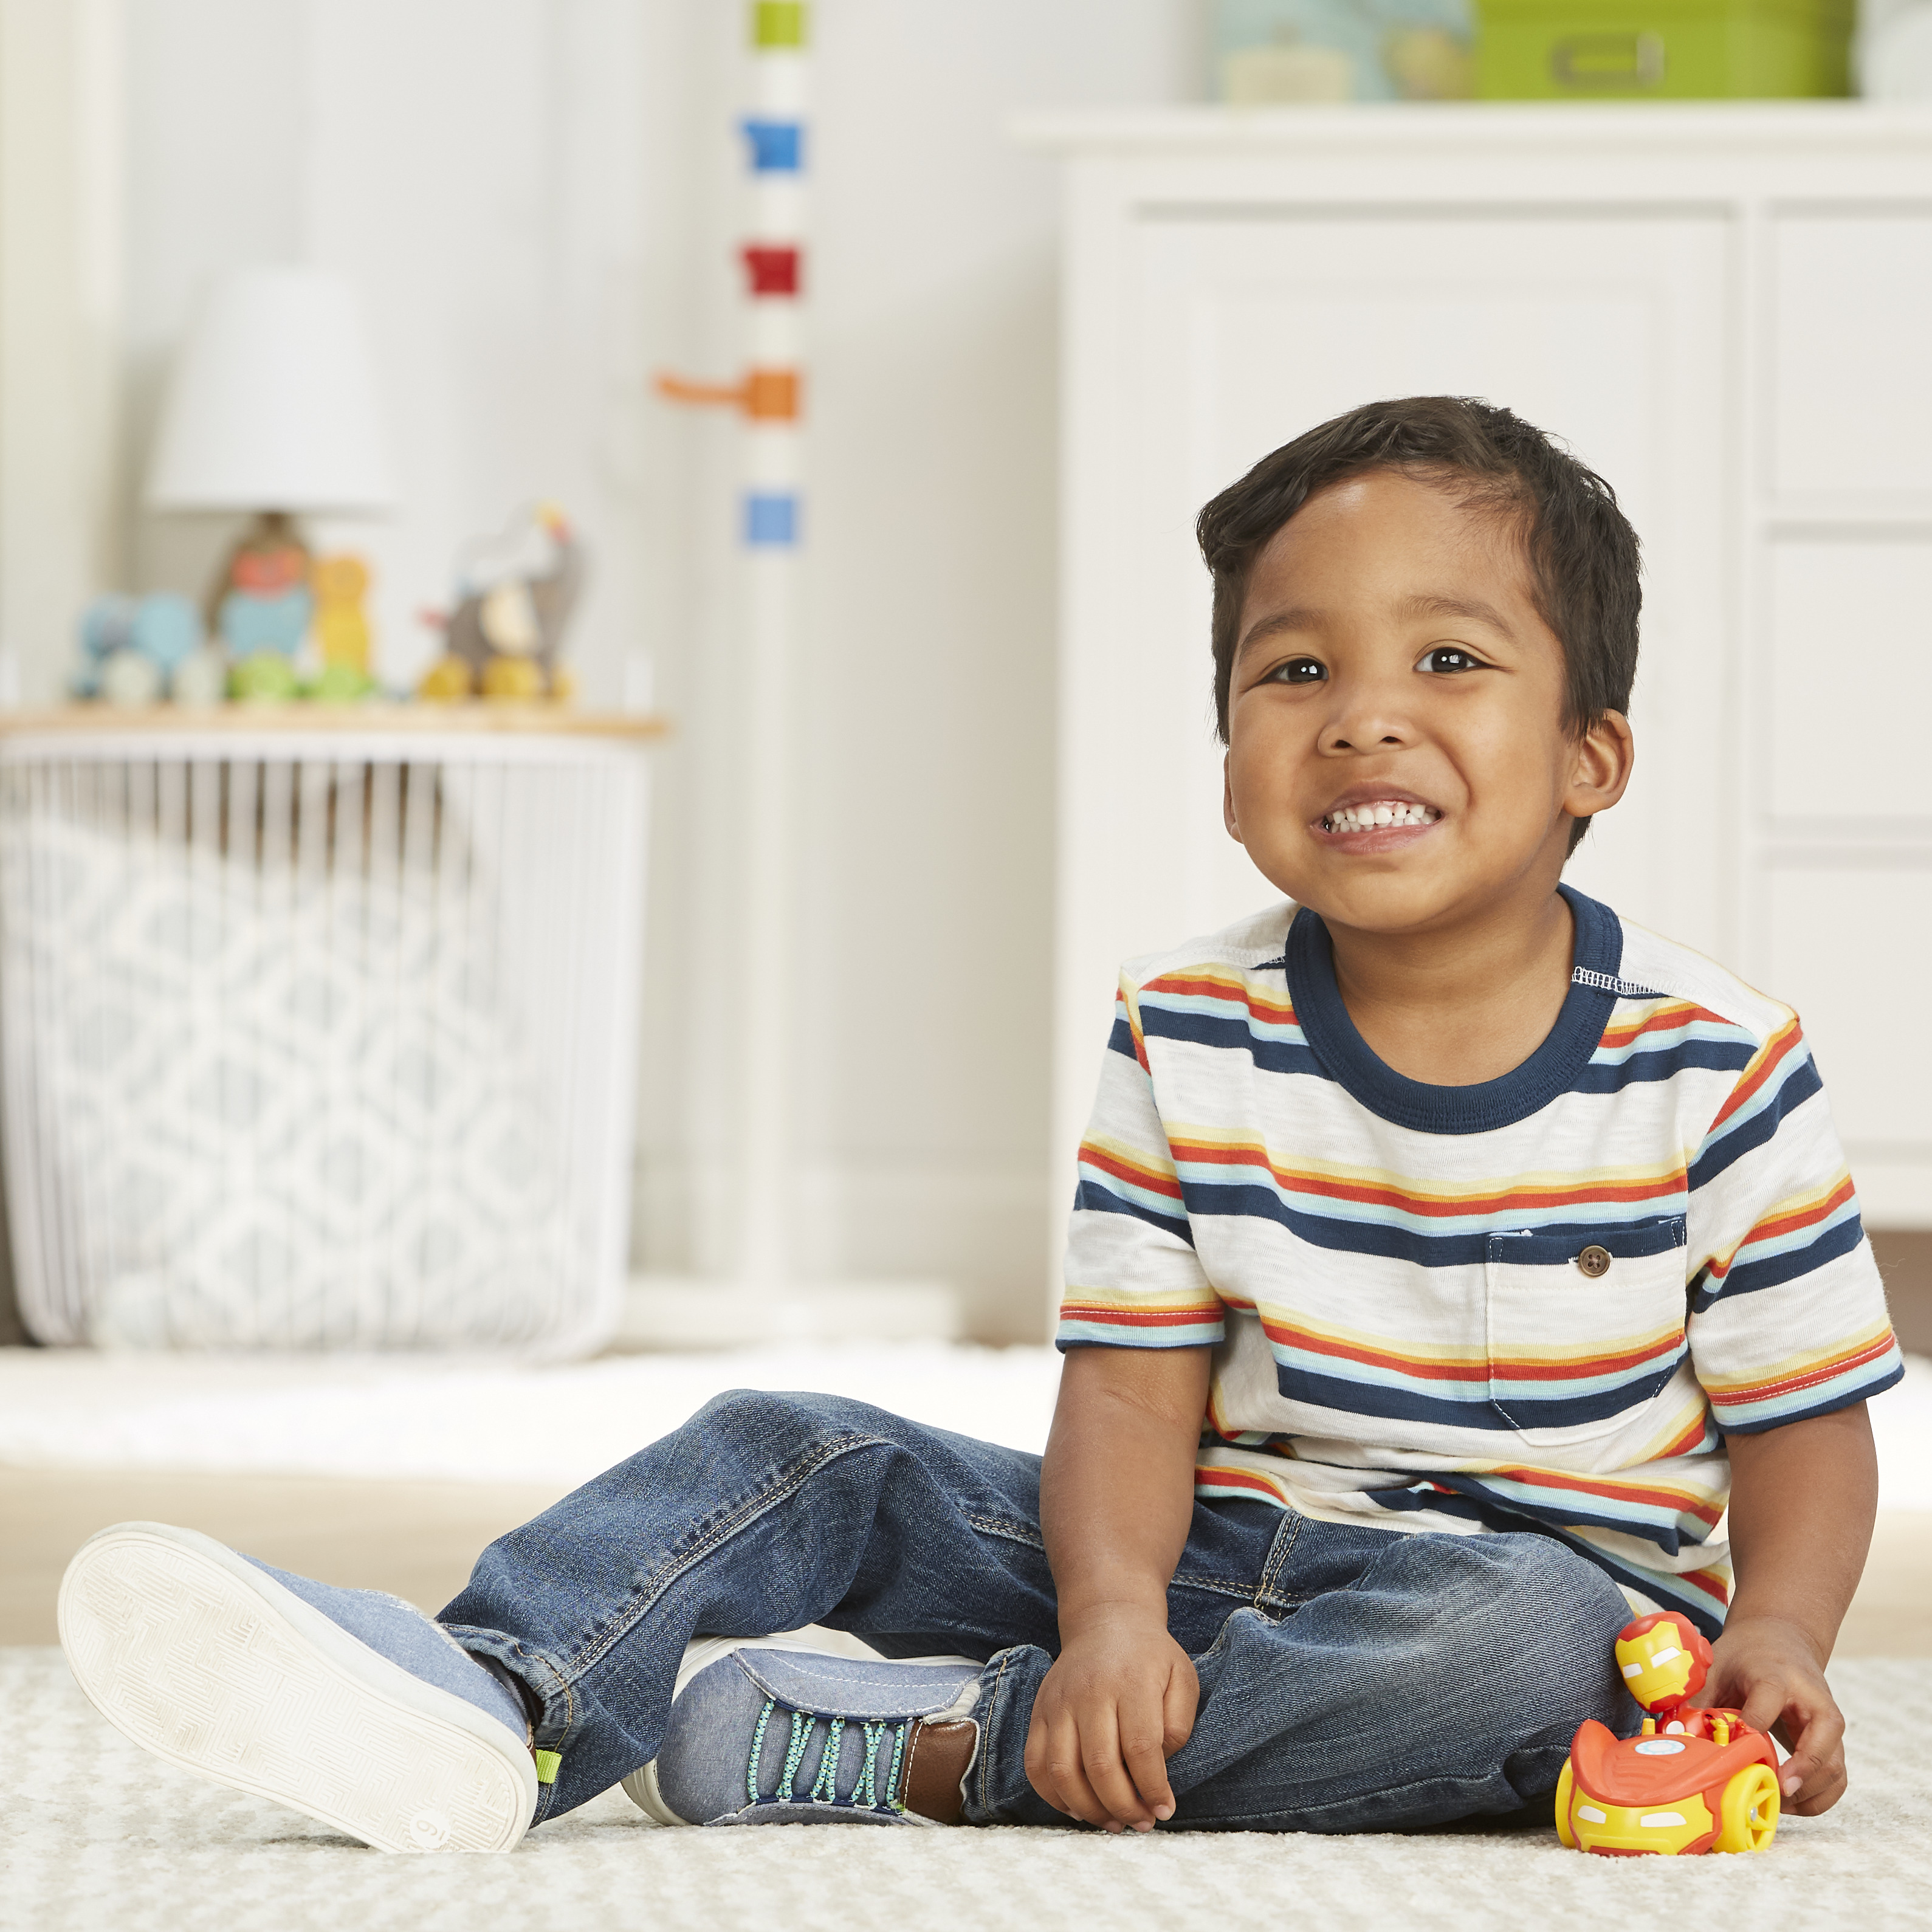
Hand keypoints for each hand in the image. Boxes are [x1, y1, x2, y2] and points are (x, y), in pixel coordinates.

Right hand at [1024, 1605, 1198, 1831]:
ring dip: (1090, 1809)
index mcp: (1130, 1681)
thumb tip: (1158, 1766)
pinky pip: (1035, 1765)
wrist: (1106, 1622)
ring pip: (1063, 1772)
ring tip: (1114, 1821)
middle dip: (1125, 1807)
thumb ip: (1179, 1724)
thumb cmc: (1150, 1657)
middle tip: (1143, 1823)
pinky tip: (1080, 1807)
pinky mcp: (1039, 1712)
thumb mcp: (1182, 1679)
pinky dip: (1054, 1796)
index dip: (1153, 1788)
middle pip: (1100, 1766)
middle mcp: (1089, 1691)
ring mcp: (1058, 1702)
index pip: (1140, 1748)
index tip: (1165, 1809)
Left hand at [1707, 1614, 1846, 1814]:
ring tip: (1773, 1801)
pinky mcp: (1833, 1742)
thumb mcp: (1717, 1667)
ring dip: (1807, 1795)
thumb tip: (1676, 1736)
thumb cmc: (1745, 1657)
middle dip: (1800, 1775)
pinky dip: (1817, 1798)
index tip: (1736, 1751)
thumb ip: (1700, 1700)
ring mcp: (1828, 1724)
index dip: (1753, 1726)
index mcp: (1776, 1675)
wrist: (1781, 1639)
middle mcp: (1812, 1700)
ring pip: (1834, 1769)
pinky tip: (1787, 1801)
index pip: (1770, 1699)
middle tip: (1770, 1790)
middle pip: (1822, 1743)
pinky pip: (1837, 1779)